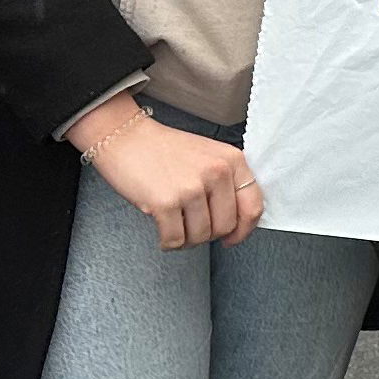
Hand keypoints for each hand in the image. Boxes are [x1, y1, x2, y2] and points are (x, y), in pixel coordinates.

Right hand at [67, 95, 262, 250]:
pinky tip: (163, 230)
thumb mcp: (209, 156)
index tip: (234, 237)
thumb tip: (238, 221)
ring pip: (201, 236)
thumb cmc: (164, 149)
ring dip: (187, 239)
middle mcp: (216, 173)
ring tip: (176, 225)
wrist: (125, 136)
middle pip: (226, 226)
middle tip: (193, 226)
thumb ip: (227, 183)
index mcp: (232, 160)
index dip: (244, 229)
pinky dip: (168, 242)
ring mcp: (192, 188)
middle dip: (209, 234)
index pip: (253, 206)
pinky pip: (175, 240)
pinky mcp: (166, 202)